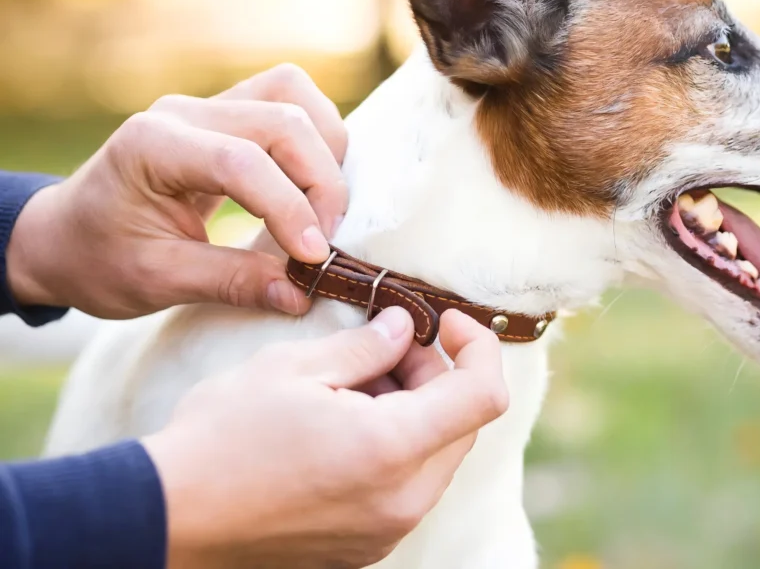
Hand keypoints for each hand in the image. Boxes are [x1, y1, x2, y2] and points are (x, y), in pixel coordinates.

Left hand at [6, 64, 347, 317]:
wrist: (66, 236)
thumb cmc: (98, 259)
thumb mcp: (156, 281)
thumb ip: (231, 283)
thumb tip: (302, 293)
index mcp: (151, 145)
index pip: (242, 161)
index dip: (289, 208)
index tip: (313, 258)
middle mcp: (184, 111)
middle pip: (283, 119)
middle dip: (319, 182)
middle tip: (322, 243)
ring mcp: (208, 105)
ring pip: (294, 96)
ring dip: (325, 151)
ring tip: (321, 211)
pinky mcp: (229, 112)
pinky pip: (289, 102)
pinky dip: (316, 140)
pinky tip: (310, 187)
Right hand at [142, 307, 509, 568]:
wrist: (167, 518)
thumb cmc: (223, 437)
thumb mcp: (293, 367)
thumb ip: (365, 345)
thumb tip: (403, 327)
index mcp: (392, 450)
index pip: (485, 394)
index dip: (479, 346)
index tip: (446, 320)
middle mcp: (402, 501)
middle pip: (462, 423)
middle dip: (437, 373)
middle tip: (385, 344)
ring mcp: (386, 531)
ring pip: (435, 454)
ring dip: (415, 408)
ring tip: (353, 382)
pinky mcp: (365, 545)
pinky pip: (407, 485)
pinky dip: (395, 445)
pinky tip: (344, 422)